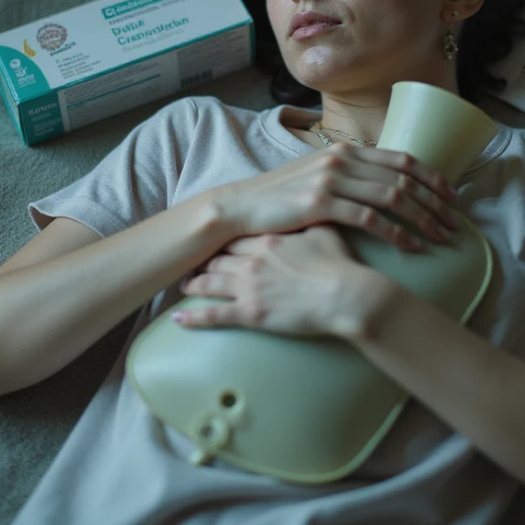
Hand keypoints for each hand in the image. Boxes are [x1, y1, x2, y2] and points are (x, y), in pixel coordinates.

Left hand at [173, 226, 391, 338]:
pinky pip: (214, 315)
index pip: (236, 237)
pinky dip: (194, 317)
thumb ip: (312, 220)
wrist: (345, 294)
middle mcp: (252, 260)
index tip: (214, 241)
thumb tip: (316, 206)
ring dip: (194, 284)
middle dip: (205, 261)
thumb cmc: (339, 264)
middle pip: (219, 258)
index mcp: (268, 240)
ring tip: (184, 286)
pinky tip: (178, 319)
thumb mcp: (325, 232)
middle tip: (194, 262)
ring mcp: (248, 287)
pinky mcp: (250, 313)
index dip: (223, 240)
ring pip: (210, 283)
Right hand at [211, 143, 461, 252]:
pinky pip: (370, 218)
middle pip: (404, 178)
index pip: (401, 159)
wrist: (239, 207)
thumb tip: (380, 186)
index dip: (432, 176)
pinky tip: (411, 245)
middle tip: (455, 222)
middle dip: (435, 201)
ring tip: (441, 236)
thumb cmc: (280, 198)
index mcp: (345, 150)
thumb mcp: (317, 176)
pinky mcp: (322, 203)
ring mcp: (332, 180)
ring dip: (423, 218)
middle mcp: (342, 159)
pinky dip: (396, 232)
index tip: (453, 196)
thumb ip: (348, 176)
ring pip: (393, 197)